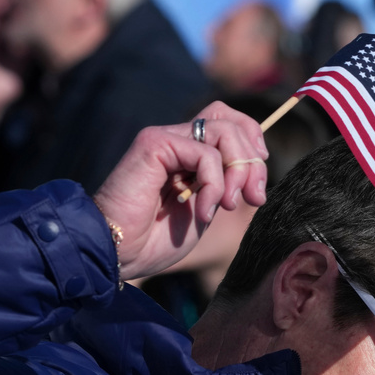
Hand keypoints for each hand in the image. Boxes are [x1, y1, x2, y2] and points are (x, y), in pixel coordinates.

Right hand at [93, 102, 269, 280]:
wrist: (117, 252)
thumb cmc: (154, 240)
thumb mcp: (205, 210)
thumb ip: (226, 186)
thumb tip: (257, 167)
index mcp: (187, 154)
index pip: (229, 123)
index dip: (252, 144)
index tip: (257, 184)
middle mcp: (176, 140)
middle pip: (231, 122)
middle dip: (253, 161)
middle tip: (253, 198)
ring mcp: (165, 139)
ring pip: (223, 130)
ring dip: (238, 170)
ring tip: (228, 205)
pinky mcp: (155, 143)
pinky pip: (205, 153)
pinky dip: (215, 183)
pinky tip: (204, 210)